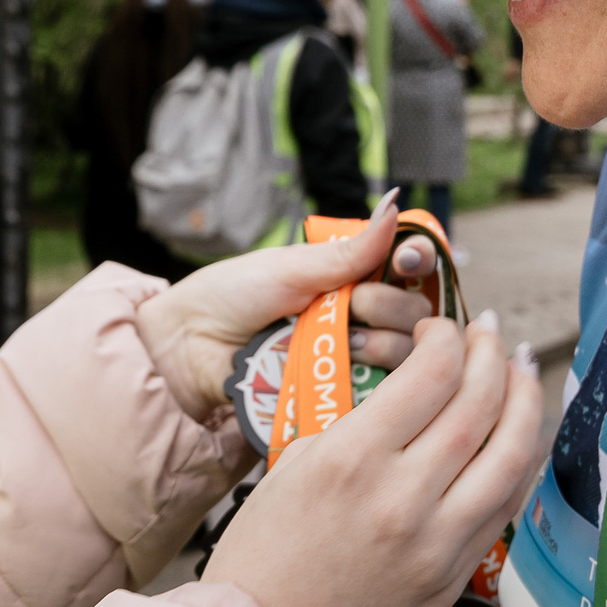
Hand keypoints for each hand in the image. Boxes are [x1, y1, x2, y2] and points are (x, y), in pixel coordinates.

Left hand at [134, 199, 447, 424]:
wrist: (190, 345)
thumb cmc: (232, 296)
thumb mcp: (294, 266)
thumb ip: (352, 250)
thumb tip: (395, 204)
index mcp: (352, 281)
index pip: (411, 272)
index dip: (417, 263)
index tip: (406, 259)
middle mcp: (361, 322)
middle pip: (417, 317)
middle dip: (390, 306)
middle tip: (353, 307)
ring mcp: (353, 364)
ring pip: (406, 358)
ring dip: (379, 344)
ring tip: (342, 343)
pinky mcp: (340, 401)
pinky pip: (380, 398)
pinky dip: (368, 380)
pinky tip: (343, 371)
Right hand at [203, 313, 541, 606]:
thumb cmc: (262, 557)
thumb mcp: (293, 468)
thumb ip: (355, 429)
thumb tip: (409, 401)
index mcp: (351, 458)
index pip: (430, 374)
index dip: (446, 338)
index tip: (442, 329)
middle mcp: (402, 496)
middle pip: (478, 405)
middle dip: (493, 356)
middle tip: (492, 334)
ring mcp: (436, 541)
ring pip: (510, 456)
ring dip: (526, 404)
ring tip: (525, 372)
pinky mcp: (453, 577)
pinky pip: (505, 508)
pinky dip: (522, 463)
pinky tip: (522, 437)